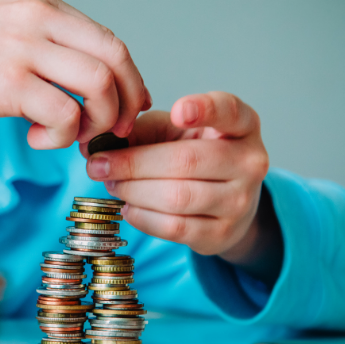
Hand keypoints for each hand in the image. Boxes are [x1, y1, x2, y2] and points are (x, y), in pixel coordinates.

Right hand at [0, 0, 149, 148]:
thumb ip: (37, 39)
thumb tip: (72, 74)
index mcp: (40, 3)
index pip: (109, 40)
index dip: (128, 80)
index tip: (123, 107)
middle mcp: (39, 18)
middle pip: (116, 59)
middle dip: (127, 102)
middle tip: (114, 131)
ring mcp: (24, 48)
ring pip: (99, 86)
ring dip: (96, 122)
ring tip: (69, 137)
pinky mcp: (6, 83)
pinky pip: (64, 115)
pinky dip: (62, 136)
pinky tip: (38, 139)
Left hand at [82, 92, 279, 279]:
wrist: (227, 200)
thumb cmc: (194, 154)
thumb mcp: (174, 132)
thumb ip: (141, 130)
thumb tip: (94, 145)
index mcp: (242, 125)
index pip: (229, 111)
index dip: (204, 109)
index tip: (177, 112)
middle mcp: (250, 162)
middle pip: (185, 161)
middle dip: (132, 163)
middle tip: (99, 164)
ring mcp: (240, 201)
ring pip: (176, 197)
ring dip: (132, 191)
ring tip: (112, 184)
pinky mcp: (222, 234)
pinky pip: (174, 227)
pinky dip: (142, 216)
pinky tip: (128, 206)